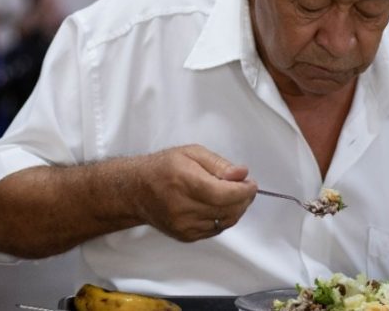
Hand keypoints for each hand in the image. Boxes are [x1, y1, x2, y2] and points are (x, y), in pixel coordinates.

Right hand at [133, 144, 256, 241]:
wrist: (137, 190)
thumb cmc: (164, 167)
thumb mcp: (192, 153)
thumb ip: (219, 164)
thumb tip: (242, 174)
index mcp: (185, 182)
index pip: (224, 194)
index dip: (244, 191)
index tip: (251, 184)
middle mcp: (183, 207)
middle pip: (228, 210)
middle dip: (243, 199)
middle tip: (245, 188)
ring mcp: (184, 225)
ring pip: (224, 222)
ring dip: (235, 209)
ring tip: (232, 196)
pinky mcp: (185, 236)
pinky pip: (215, 230)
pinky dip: (223, 218)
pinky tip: (218, 206)